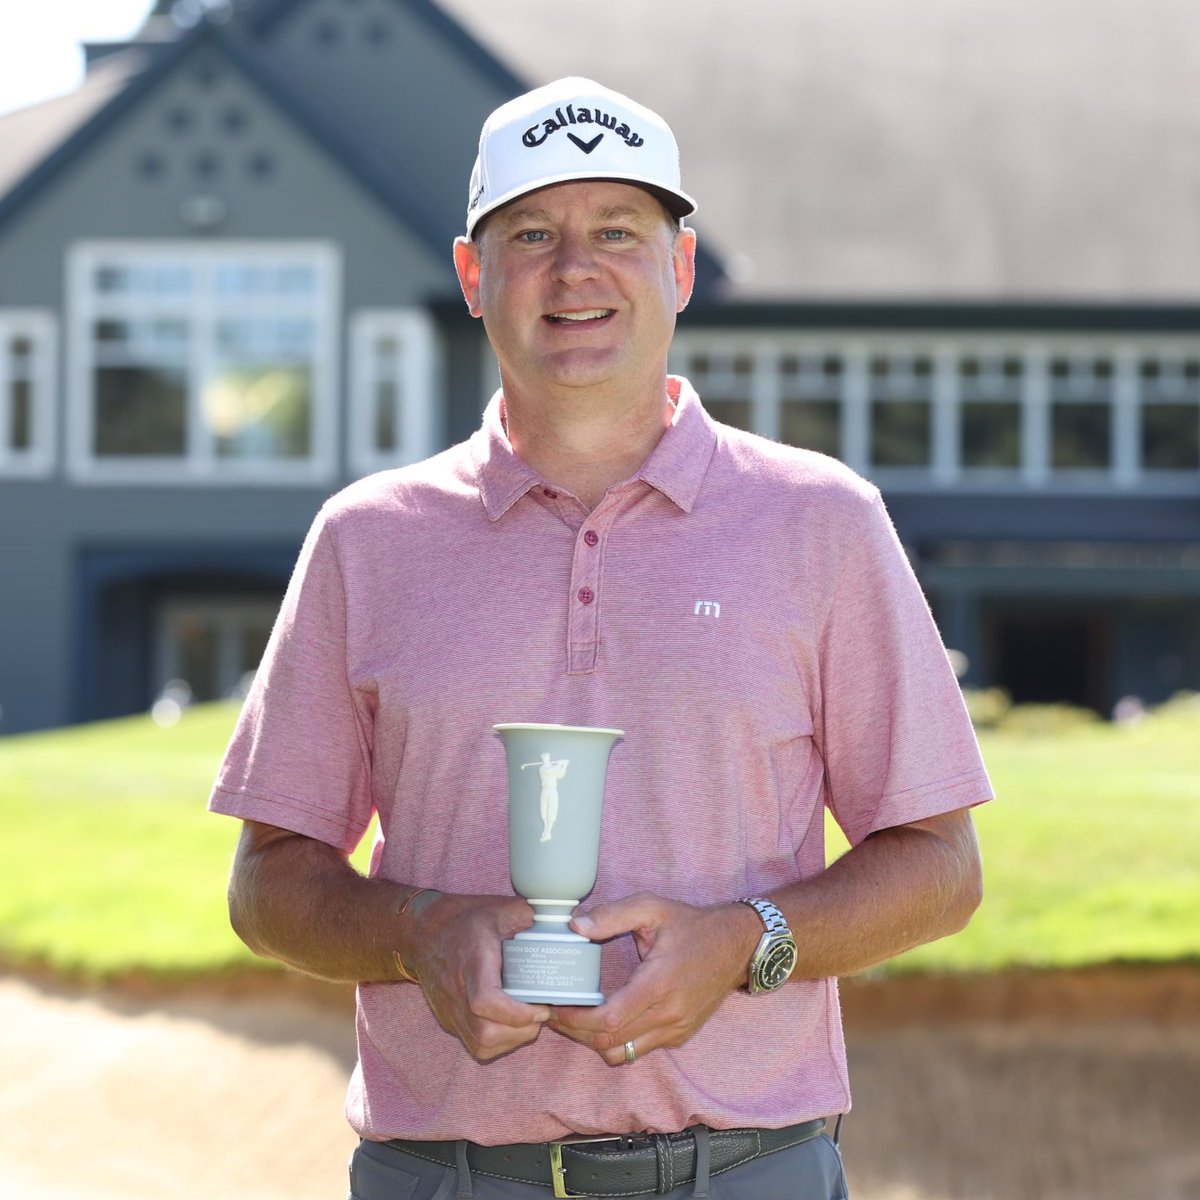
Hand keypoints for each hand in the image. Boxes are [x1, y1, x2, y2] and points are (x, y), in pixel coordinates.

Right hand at [404, 892, 550, 1060]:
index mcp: (473, 961)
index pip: (486, 1000)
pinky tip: (512, 1024)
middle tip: (541, 1012)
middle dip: (521, 1030)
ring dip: (512, 1038)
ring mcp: (451, 1009)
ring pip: (481, 1044)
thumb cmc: (464, 919)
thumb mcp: (500, 908)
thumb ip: (532, 916)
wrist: (422, 932)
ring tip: (529, 1019)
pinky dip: (499, 1042)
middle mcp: (458, 991)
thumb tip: (568, 922)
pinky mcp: (450, 1020)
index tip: (542, 1006)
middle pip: (486, 1032)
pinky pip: (475, 1045)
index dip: (516, 1013)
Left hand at [547, 892, 756, 1065]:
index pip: (609, 1019)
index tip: (554, 1007)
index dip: (575, 1019)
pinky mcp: (678, 1035)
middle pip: (609, 1042)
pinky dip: (615, 1041)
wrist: (737, 946)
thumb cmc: (692, 925)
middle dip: (575, 1032)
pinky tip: (602, 1018)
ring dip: (593, 1042)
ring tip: (574, 1018)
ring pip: (623, 1053)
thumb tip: (574, 927)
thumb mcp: (652, 908)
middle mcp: (668, 1014)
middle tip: (553, 1013)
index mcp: (659, 983)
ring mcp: (675, 1029)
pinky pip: (639, 1050)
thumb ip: (612, 916)